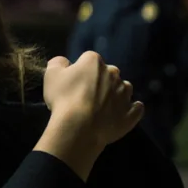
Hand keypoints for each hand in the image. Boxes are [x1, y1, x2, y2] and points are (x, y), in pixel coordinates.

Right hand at [34, 51, 143, 180]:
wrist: (79, 127)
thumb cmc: (63, 98)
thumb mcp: (51, 76)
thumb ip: (57, 63)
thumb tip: (63, 61)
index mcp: (94, 62)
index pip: (88, 60)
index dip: (80, 71)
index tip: (73, 83)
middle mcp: (114, 73)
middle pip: (108, 73)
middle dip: (101, 81)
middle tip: (87, 96)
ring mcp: (125, 93)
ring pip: (124, 89)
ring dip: (116, 95)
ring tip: (102, 108)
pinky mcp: (131, 113)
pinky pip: (136, 109)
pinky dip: (130, 110)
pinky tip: (121, 114)